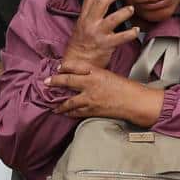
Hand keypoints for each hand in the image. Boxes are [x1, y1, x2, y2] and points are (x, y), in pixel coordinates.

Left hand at [47, 63, 163, 123]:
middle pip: (67, 81)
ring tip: (52, 105)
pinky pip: (76, 112)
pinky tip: (65, 113)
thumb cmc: (125, 87)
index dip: (64, 66)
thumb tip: (81, 77)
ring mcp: (90, 98)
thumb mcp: (108, 75)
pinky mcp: (92, 110)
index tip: (58, 68)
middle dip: (54, 82)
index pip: (75, 66)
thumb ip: (93, 75)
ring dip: (59, 103)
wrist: (134, 101)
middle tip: (46, 82)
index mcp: (95, 72)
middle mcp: (90, 84)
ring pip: (69, 101)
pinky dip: (69, 113)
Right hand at [61, 0, 140, 71]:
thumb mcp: (81, 28)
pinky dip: (131, 32)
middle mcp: (90, 23)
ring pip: (113, 18)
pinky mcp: (106, 44)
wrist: (76, 64)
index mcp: (84, 18)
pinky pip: (122, 36)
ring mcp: (98, 33)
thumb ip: (90, 17)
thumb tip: (101, 8)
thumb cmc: (80, 47)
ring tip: (131, 9)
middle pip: (102, 3)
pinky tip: (136, 30)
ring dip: (124, 12)